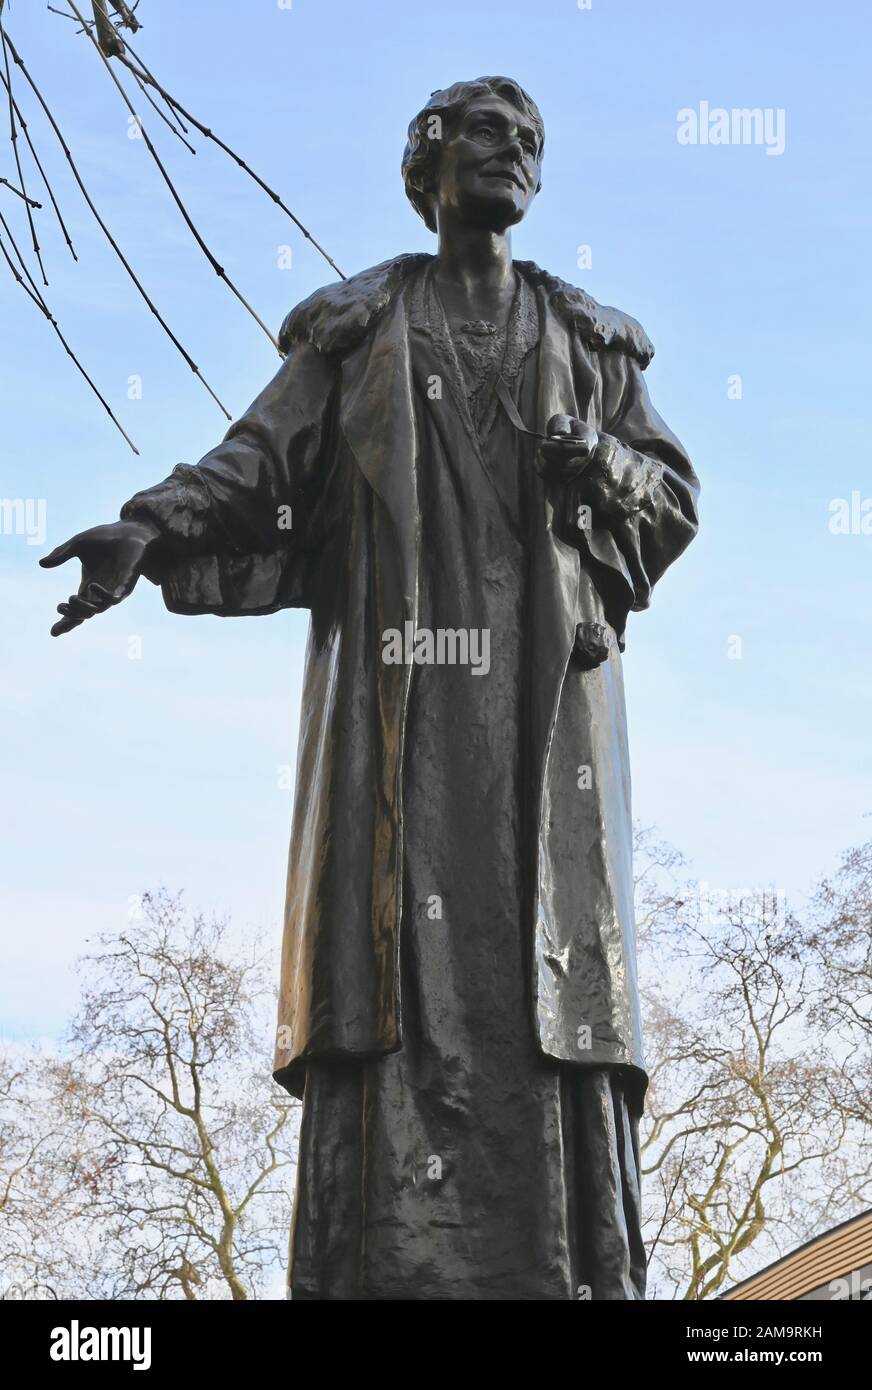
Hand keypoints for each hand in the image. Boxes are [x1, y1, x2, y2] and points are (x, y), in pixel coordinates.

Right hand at [39, 518, 160, 636]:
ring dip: (82, 608)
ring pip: (98, 609)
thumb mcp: (78, 544)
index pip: (75, 610)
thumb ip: (61, 554)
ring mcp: (114, 590)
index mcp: (88, 586)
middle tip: (59, 606)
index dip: (65, 621)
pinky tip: (92, 585)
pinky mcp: (126, 585)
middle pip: (85, 615)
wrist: (128, 531)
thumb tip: (41, 564)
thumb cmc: (105, 538)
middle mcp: (101, 592)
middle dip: (71, 615)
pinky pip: (114, 598)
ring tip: (70, 599)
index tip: (53, 633)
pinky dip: (103, 595)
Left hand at [536, 414, 599, 483]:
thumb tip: (560, 434)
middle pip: (564, 463)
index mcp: (589, 440)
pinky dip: (539, 465)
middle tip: (542, 442)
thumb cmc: (566, 427)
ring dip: (542, 458)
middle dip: (547, 452)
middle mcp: (586, 459)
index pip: (582, 450)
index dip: (562, 448)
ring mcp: (576, 471)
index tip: (546, 442)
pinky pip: (546, 475)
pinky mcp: (564, 478)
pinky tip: (540, 456)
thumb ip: (561, 424)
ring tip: (541, 448)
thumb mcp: (563, 420)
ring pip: (553, 470)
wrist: (570, 438)